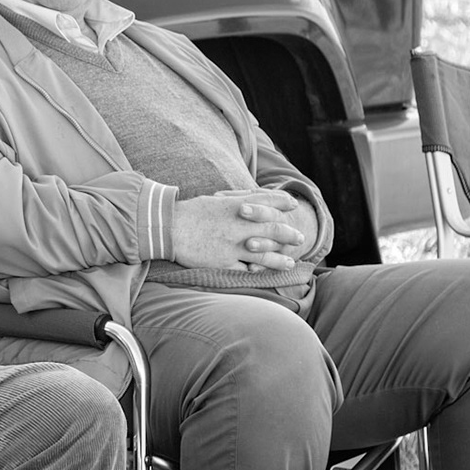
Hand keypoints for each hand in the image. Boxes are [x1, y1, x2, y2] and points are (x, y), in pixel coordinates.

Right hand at [171, 189, 306, 270]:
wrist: (168, 228)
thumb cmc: (191, 212)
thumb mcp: (217, 199)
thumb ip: (238, 198)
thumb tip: (256, 196)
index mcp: (237, 207)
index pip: (267, 203)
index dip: (282, 203)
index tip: (293, 205)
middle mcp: (240, 226)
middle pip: (273, 230)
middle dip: (290, 235)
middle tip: (300, 238)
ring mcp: (232, 246)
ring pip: (264, 254)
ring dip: (280, 259)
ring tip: (290, 262)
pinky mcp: (222, 263)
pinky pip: (244, 270)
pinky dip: (256, 272)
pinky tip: (263, 274)